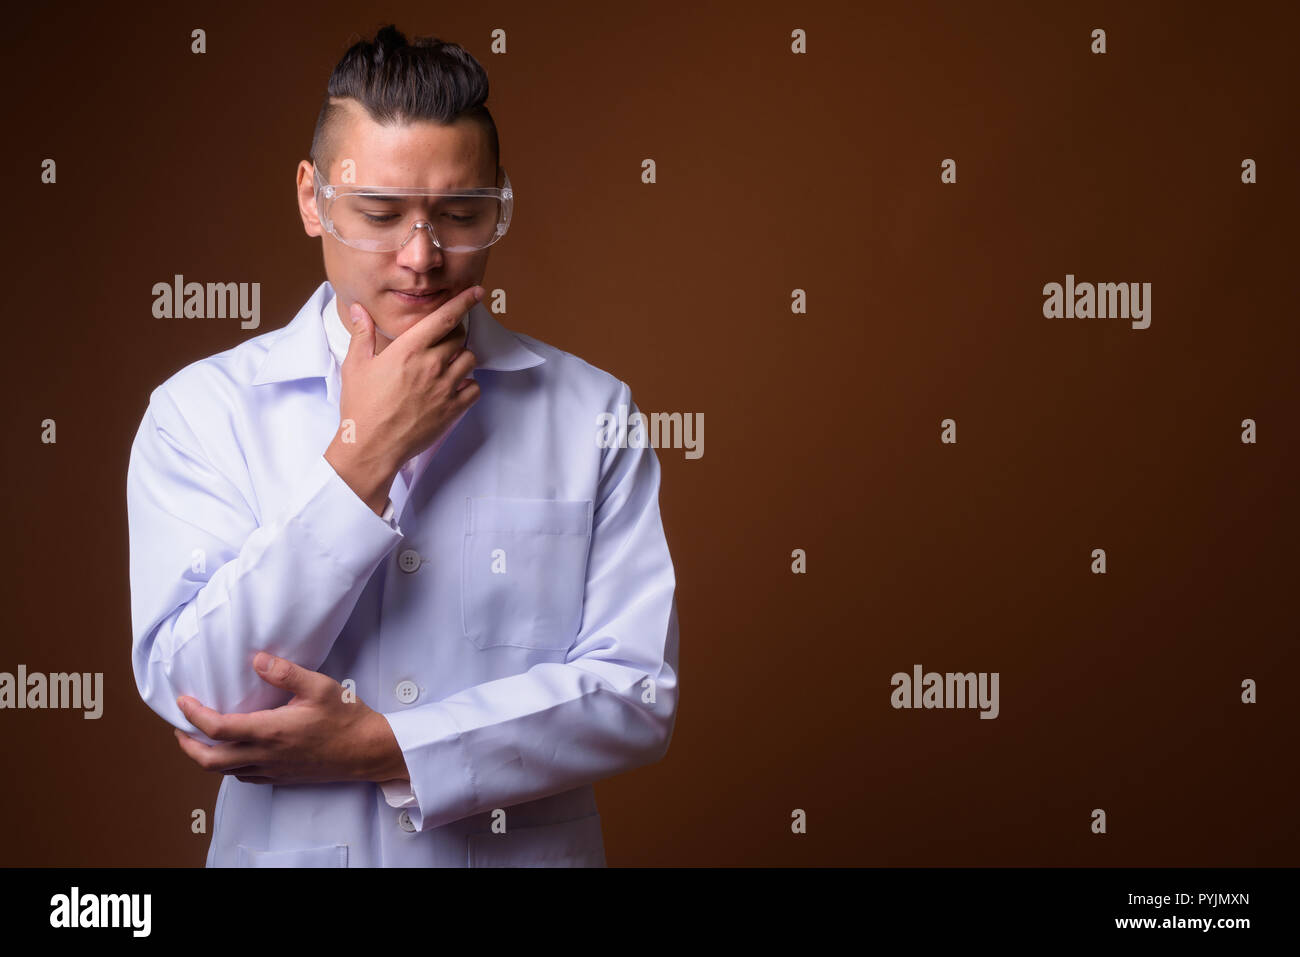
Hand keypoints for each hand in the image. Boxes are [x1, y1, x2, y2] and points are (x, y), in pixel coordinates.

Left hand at [172, 652, 408, 786]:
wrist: (368, 751)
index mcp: (271, 731)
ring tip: (201, 738)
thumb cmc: (347, 719)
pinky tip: (235, 751)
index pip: (218, 729)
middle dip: (187, 745)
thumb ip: (286, 673)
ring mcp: (272, 770)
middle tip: (180, 728)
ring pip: (224, 772)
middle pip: (210, 761)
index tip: (183, 701)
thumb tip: (258, 659)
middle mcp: (266, 755)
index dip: (193, 716)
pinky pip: (244, 776)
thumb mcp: (320, 687)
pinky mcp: (281, 777)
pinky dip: (229, 765)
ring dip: (206, 756)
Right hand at [333, 286, 481, 477]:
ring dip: (461, 358)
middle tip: (441, 342)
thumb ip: (362, 333)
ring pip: (470, 360)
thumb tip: (359, 309)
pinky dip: (468, 385)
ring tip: (445, 366)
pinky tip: (453, 388)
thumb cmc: (361, 406)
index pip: (444, 318)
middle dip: (454, 334)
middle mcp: (431, 365)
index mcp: (409, 350)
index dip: (464, 301)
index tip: (477, 291)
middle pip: (459, 337)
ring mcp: (445, 388)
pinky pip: (475, 388)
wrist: (370, 446)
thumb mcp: (355, 365)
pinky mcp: (453, 409)